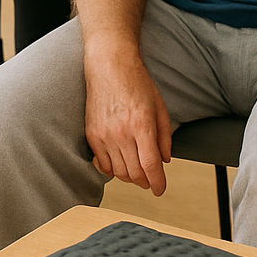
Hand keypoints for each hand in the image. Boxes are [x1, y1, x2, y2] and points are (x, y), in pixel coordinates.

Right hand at [84, 48, 171, 194]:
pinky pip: (102, 164)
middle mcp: (122, 132)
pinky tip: (120, 164)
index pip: (150, 166)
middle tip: (150, 181)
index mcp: (142, 125)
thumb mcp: (160, 107)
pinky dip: (112, 170)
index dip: (157, 183)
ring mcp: (104, 134)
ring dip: (130, 177)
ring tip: (136, 172)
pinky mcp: (92, 134)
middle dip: (145, 182)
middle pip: (135, 173)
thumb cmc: (136, 83)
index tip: (160, 189)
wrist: (109, 66)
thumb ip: (164, 136)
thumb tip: (165, 160)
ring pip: (118, 172)